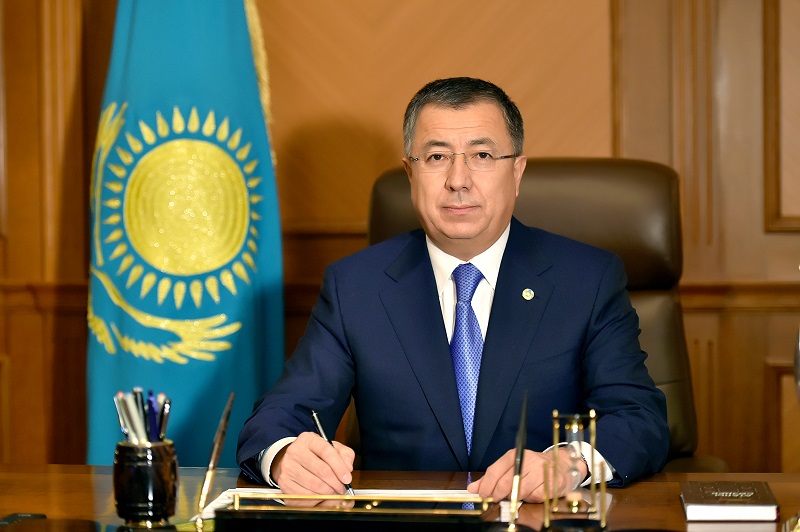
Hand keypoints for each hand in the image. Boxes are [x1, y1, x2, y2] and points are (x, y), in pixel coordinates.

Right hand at [271, 432, 354, 503]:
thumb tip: (348, 469)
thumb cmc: (315, 455)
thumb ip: (345, 455)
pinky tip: (323, 497)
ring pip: (314, 486)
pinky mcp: (285, 484)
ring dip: (329, 493)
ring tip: (334, 493)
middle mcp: (294, 452)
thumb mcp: (332, 448)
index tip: (347, 478)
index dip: (339, 467)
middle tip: (343, 489)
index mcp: (308, 440)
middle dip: (336, 483)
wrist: (294, 461)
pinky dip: (318, 500)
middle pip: (321, 471)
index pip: (326, 451)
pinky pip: (305, 497)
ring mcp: (288, 468)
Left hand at [467, 448, 586, 502]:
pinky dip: (531, 499)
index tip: (483, 496)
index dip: (487, 486)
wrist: (562, 466)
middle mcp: (528, 460)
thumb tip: (473, 489)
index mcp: (515, 455)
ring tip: (518, 494)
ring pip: (520, 492)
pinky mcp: (551, 483)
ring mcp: (541, 472)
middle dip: (498, 495)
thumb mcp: (512, 467)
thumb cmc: (533, 468)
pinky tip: (532, 494)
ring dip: (516, 498)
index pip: (495, 470)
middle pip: (506, 483)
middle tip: (496, 501)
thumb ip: (492, 478)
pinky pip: (534, 497)